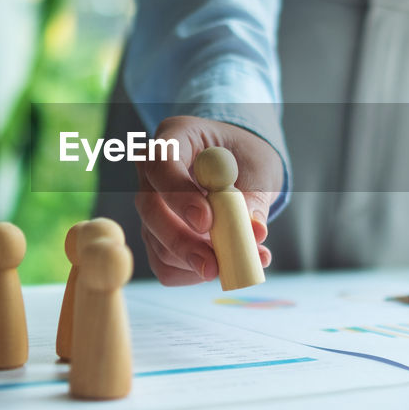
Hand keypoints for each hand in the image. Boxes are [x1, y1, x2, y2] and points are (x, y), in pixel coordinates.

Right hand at [135, 116, 282, 284]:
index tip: (206, 222)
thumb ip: (254, 197)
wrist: (241, 168)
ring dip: (195, 262)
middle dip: (181, 241)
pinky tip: (223, 267)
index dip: (179, 195)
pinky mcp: (156, 236)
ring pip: (155, 242)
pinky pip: (164, 264)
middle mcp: (152, 171)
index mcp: (175, 136)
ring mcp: (150, 206)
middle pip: (149, 208)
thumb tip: (254, 232)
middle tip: (214, 264)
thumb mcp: (259, 168)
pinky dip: (193, 273)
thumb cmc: (247, 158)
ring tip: (239, 263)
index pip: (161, 163)